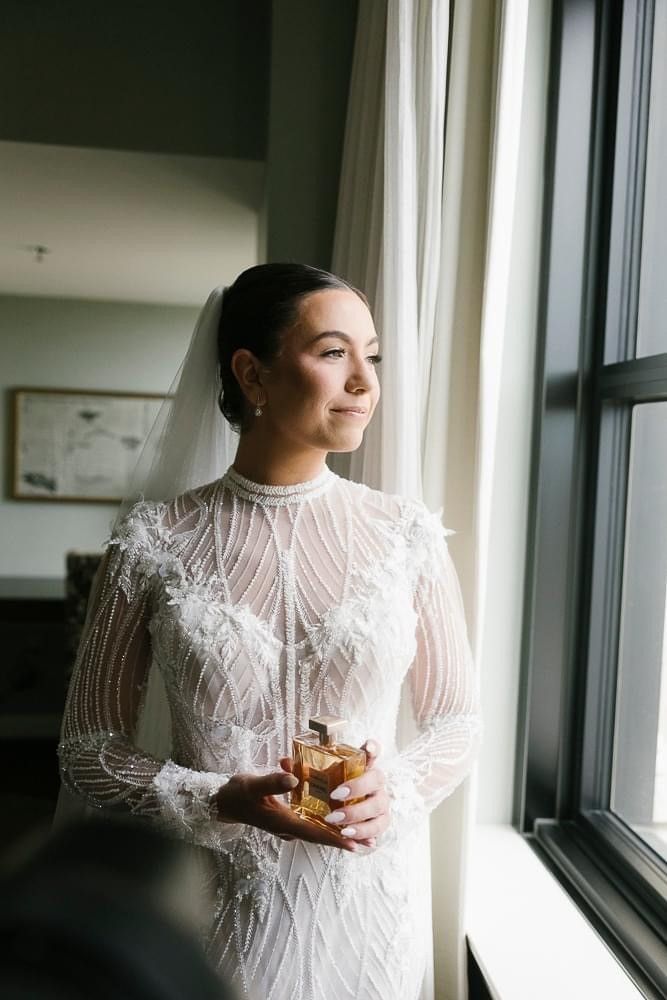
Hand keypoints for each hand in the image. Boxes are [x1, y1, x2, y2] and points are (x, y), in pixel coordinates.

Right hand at [213, 771, 358, 851]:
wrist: (223, 802)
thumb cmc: (238, 793)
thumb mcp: (253, 784)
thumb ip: (273, 781)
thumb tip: (294, 777)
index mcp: (282, 822)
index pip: (315, 833)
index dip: (336, 838)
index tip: (356, 843)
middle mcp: (288, 828)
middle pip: (320, 836)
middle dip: (343, 839)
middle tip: (368, 843)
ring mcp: (287, 826)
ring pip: (316, 831)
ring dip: (336, 834)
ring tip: (359, 835)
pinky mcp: (285, 820)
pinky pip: (309, 824)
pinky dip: (324, 824)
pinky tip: (335, 818)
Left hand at [279, 738, 389, 850]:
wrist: (335, 810)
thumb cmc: (327, 788)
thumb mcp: (311, 777)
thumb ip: (298, 769)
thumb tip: (285, 762)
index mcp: (360, 765)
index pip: (372, 751)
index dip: (372, 748)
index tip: (366, 748)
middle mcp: (374, 781)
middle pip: (377, 778)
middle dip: (358, 787)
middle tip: (335, 795)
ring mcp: (379, 801)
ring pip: (380, 806)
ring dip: (359, 815)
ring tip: (341, 824)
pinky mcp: (379, 821)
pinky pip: (378, 827)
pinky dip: (366, 833)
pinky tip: (351, 837)